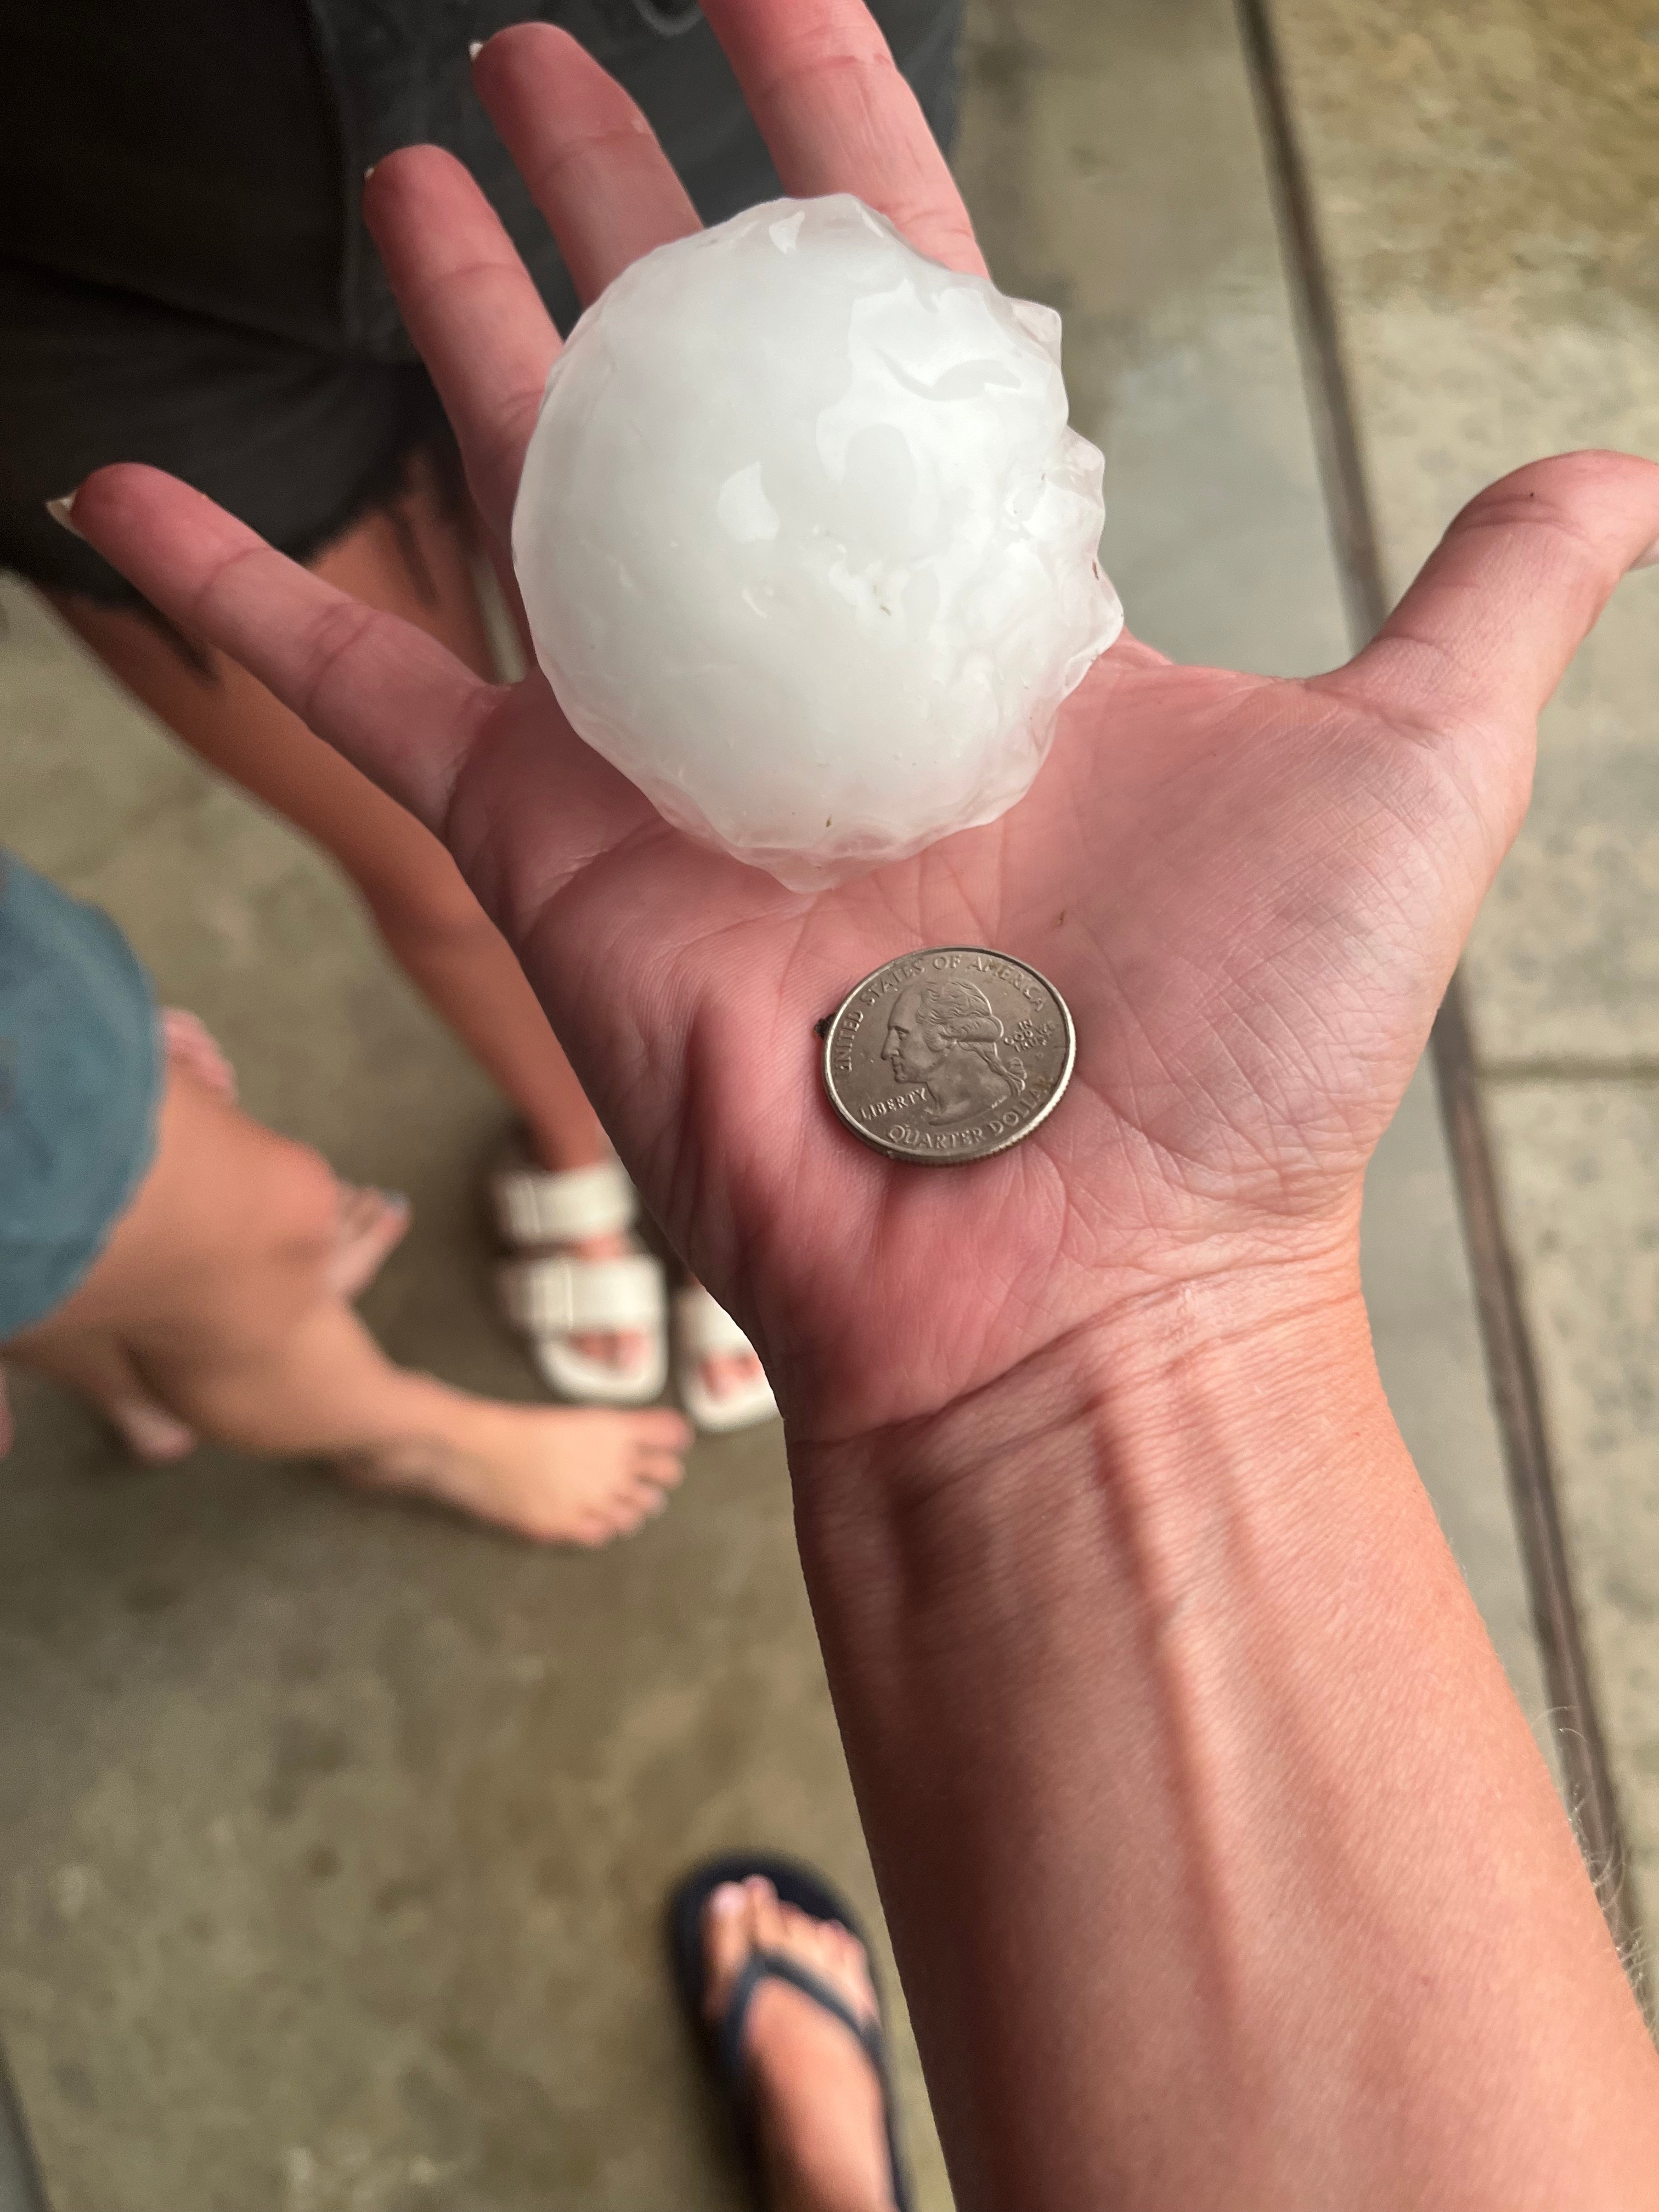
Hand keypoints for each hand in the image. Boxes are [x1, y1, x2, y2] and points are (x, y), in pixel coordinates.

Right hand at [66, 0, 1658, 1449]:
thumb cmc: (1249, 1054)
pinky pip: (363, 698)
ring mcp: (675, 754)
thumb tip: (1615, 468)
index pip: (902, 312)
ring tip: (398, 168)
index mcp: (998, 617)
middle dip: (617, 209)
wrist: (1084, 1284)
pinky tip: (115, 502)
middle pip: (693, 378)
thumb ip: (1488, 602)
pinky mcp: (551, 851)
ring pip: (533, 490)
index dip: (841, 135)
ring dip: (460, 330)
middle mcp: (827, 663)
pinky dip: (239, 599)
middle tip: (530, 63)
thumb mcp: (1406, 772)